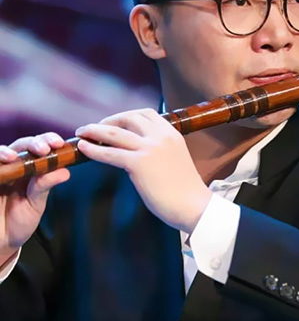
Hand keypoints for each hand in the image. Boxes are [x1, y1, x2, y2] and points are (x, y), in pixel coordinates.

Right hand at [0, 133, 69, 262]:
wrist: (3, 239)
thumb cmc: (20, 220)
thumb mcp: (36, 203)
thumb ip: (45, 185)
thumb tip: (65, 171)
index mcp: (30, 168)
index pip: (39, 147)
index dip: (48, 140)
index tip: (59, 144)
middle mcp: (14, 166)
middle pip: (21, 145)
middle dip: (33, 143)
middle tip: (44, 149)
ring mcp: (0, 172)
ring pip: (1, 152)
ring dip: (6, 151)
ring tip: (13, 157)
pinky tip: (1, 164)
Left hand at [75, 109, 211, 233]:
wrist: (194, 206)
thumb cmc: (185, 190)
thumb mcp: (176, 159)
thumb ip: (160, 150)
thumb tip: (138, 152)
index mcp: (171, 133)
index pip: (145, 114)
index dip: (125, 115)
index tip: (114, 122)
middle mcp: (161, 136)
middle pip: (128, 118)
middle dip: (107, 121)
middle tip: (93, 129)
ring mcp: (150, 148)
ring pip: (115, 132)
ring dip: (94, 130)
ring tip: (81, 133)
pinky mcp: (139, 164)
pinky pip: (110, 153)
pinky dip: (94, 149)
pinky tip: (84, 149)